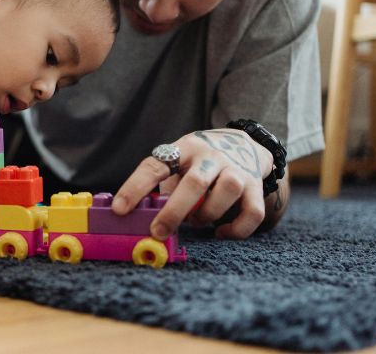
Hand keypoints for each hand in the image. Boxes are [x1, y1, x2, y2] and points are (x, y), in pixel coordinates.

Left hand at [111, 129, 272, 239]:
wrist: (246, 143)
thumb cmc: (201, 161)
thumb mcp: (179, 161)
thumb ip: (165, 185)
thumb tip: (143, 217)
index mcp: (184, 148)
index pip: (154, 166)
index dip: (135, 187)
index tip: (119, 209)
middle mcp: (211, 156)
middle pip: (194, 183)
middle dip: (174, 212)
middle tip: (158, 232)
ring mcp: (237, 169)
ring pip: (226, 192)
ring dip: (207, 214)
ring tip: (196, 221)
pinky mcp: (256, 186)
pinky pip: (252, 213)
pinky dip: (236, 229)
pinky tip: (220, 232)